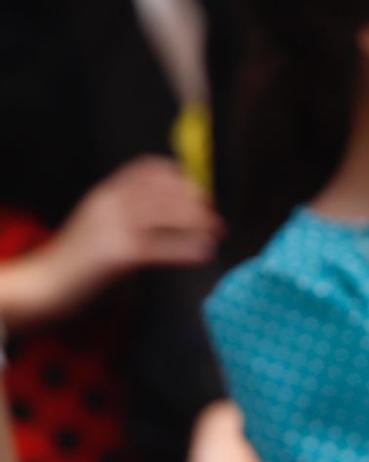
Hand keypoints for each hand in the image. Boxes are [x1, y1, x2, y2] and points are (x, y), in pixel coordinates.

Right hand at [10, 158, 219, 328]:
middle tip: (215, 217)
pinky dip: (185, 248)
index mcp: (106, 193)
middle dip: (195, 203)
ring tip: (216, 232)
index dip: (178, 176)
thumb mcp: (100, 222)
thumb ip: (127, 211)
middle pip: (162, 192)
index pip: (146, 169)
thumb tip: (169, 210)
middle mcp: (109, 204)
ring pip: (164, 214)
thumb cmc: (80, 257)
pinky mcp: (116, 254)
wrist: (47, 281)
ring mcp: (112, 227)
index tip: (199, 189)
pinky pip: (159, 247)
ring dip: (196, 222)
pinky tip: (203, 253)